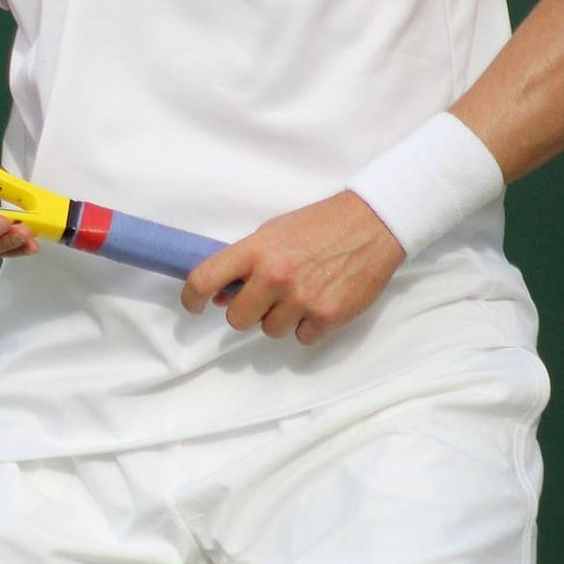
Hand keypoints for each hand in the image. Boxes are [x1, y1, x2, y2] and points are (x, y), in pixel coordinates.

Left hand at [181, 191, 404, 345]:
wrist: (371, 225)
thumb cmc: (318, 225)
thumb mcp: (273, 232)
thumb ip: (245, 262)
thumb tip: (221, 296)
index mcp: (256, 250)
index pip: (204, 279)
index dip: (192, 298)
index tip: (194, 306)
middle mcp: (275, 277)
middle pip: (237, 319)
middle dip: (246, 312)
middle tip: (264, 298)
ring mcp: (301, 300)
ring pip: (270, 331)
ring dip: (280, 318)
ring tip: (300, 294)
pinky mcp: (327, 317)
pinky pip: (302, 338)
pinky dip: (308, 326)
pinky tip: (320, 302)